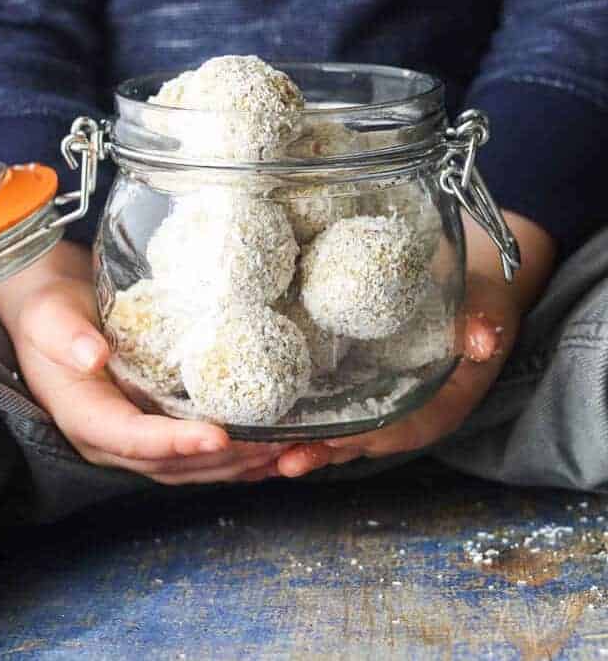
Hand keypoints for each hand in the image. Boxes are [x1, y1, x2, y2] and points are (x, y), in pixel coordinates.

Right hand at [0, 241, 287, 484]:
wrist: (60, 318)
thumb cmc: (53, 315)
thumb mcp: (50, 317)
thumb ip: (65, 335)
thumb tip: (92, 354)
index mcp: (85, 418)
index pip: (131, 439)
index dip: (174, 442)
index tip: (218, 436)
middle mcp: (112, 442)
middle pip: (169, 463)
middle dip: (220, 460)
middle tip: (268, 445)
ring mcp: (135, 443)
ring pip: (187, 468)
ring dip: (234, 466)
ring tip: (279, 452)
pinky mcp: (155, 431)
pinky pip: (194, 457)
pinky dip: (232, 461)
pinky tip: (267, 454)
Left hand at [273, 211, 556, 478]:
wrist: (472, 298)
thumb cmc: (478, 303)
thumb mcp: (486, 309)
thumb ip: (483, 324)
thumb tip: (483, 340)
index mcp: (443, 404)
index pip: (406, 428)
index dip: (371, 435)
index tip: (335, 438)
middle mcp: (414, 416)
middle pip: (368, 441)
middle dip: (329, 452)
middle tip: (288, 459)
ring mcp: (391, 410)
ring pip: (350, 437)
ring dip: (313, 448)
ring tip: (271, 459)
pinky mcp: (371, 396)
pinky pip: (342, 419)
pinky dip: (312, 429)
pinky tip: (277, 433)